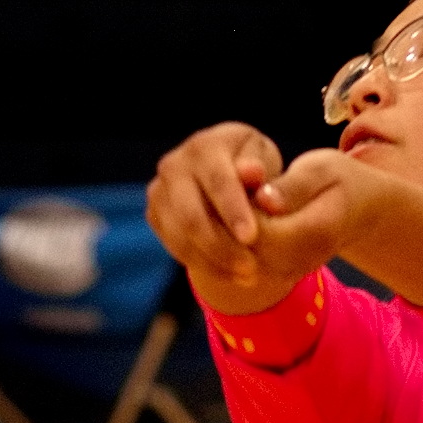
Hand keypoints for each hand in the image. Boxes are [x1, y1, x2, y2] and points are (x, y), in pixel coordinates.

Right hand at [150, 124, 331, 312]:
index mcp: (207, 145)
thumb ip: (267, 178)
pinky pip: (174, 246)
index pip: (218, 180)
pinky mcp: (154, 214)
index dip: (233, 210)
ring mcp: (160, 190)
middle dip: (222, 246)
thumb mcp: (267, 166)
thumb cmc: (255, 167)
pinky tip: (229, 274)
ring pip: (180, 235)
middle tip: (251, 270)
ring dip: (213, 262)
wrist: (227, 174)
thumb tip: (260, 184)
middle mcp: (175, 165)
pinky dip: (202, 264)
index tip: (252, 237)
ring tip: (246, 277)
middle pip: (192, 214)